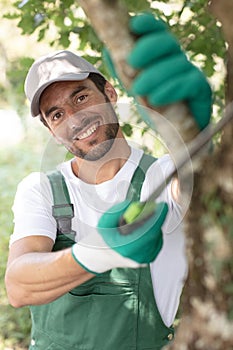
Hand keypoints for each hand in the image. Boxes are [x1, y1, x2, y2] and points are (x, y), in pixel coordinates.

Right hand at [72, 200, 167, 273]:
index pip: (148, 231)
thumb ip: (119, 211)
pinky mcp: (148, 259)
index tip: (162, 207)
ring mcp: (143, 259)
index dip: (158, 218)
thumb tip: (135, 205)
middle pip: (154, 233)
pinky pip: (156, 242)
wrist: (100, 255)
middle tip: (152, 207)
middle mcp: (137, 256)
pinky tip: (143, 229)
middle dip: (155, 217)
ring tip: (138, 222)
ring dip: (152, 225)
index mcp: (126, 248)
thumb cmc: (103, 239)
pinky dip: (152, 232)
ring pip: (157, 237)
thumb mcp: (105, 221)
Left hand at [127, 14, 211, 129]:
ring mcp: (191, 72)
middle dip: (148, 49)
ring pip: (178, 64)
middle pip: (168, 42)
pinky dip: (171, 90)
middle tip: (131, 63)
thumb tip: (108, 51)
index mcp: (162, 55)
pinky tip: (155, 99)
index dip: (147, 25)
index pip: (157, 32)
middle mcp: (178, 59)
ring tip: (138, 89)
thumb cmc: (156, 106)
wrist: (176, 131)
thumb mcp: (136, 87)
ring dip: (155, 75)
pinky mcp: (201, 89)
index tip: (134, 26)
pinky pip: (189, 83)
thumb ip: (123, 71)